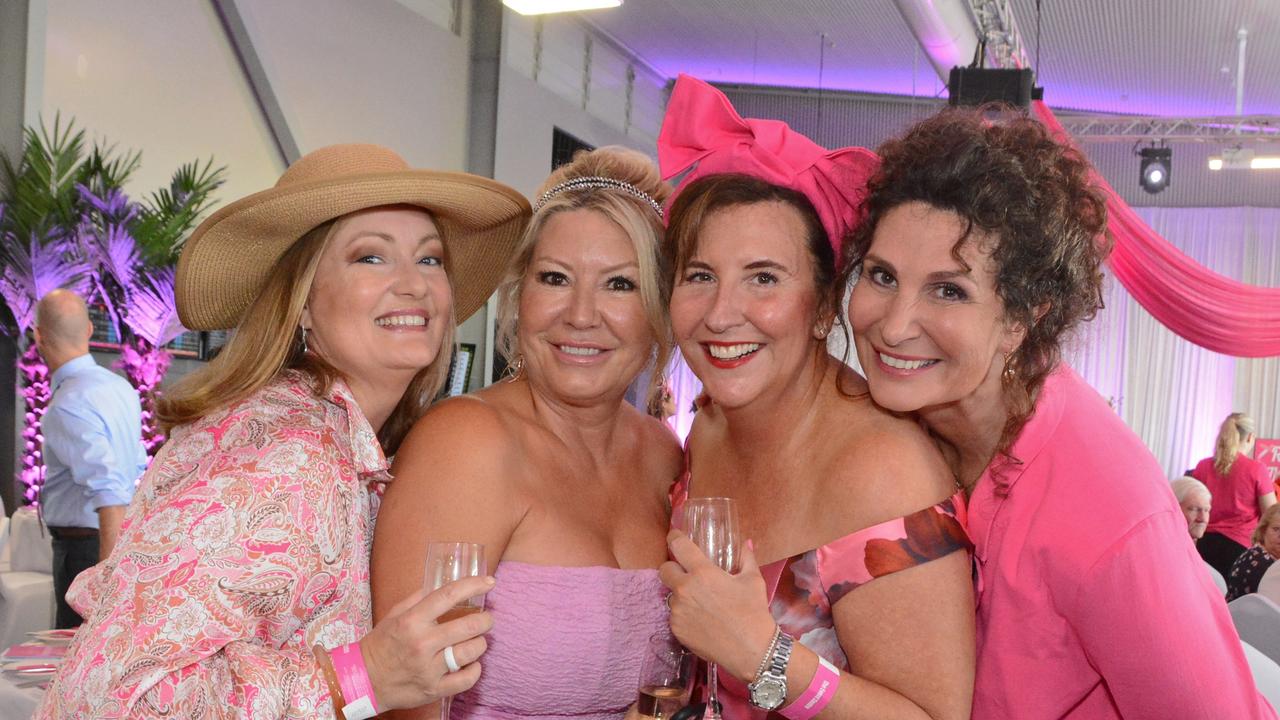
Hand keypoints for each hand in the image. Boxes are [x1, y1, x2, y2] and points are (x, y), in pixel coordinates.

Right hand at [360, 575, 494, 710]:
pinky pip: (466, 680)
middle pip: (468, 626)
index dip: (474, 585)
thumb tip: (442, 583)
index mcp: (412, 621)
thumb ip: (418, 598)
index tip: (489, 582)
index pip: (449, 596)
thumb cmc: (381, 644)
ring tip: (477, 641)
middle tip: (486, 619)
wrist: (363, 680)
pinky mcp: (434, 689)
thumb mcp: (394, 614)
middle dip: (485, 620)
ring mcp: (429, 669)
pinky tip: (473, 664)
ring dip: (481, 643)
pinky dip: (475, 670)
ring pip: (471, 652)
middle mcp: (422, 643)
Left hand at [658, 530, 775, 682]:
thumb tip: (745, 542)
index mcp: (702, 573)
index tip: (675, 537)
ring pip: (671, 595)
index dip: (674, 538)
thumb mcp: (753, 580)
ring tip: (701, 603)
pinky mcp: (676, 629)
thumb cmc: (753, 612)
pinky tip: (701, 620)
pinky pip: (674, 616)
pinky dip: (684, 615)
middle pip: (664, 570)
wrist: (751, 650)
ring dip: (681, 595)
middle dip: (673, 568)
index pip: (678, 546)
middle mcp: (685, 589)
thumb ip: (746, 558)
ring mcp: (678, 611)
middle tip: (687, 574)